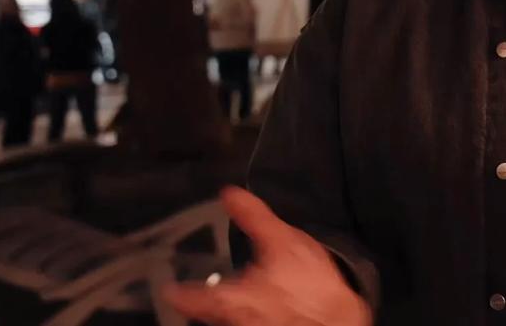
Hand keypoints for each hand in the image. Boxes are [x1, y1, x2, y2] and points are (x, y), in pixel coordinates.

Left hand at [165, 186, 372, 325]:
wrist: (337, 325)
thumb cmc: (310, 287)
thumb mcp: (283, 242)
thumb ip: (254, 218)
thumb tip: (228, 194)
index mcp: (231, 299)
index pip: (191, 298)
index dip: (179, 292)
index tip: (168, 288)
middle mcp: (236, 321)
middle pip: (210, 316)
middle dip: (205, 305)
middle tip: (199, 294)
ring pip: (232, 322)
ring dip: (229, 312)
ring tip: (234, 300)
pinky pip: (252, 324)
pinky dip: (252, 317)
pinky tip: (265, 309)